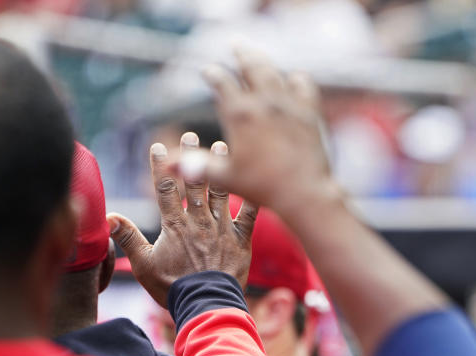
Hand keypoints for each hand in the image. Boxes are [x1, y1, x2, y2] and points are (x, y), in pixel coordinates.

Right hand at [107, 132, 257, 306]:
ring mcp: (221, 228)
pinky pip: (249, 215)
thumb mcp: (143, 264)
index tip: (158, 146)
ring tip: (222, 146)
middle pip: (193, 182)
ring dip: (220, 168)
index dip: (160, 166)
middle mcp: (198, 221)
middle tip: (191, 135)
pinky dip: (252, 198)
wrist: (206, 304)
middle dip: (191, 156)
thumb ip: (127, 238)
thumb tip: (108, 217)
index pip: (164, 188)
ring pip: (221, 191)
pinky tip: (256, 180)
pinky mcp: (241, 240)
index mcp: (174, 225)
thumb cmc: (172, 287)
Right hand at [179, 51, 339, 218]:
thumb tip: (166, 164)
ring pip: (274, 72)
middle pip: (250, 66)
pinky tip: (293, 78)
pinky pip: (303, 85)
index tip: (208, 71)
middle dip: (240, 54)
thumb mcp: (226, 178)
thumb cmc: (263, 188)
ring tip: (257, 55)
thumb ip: (197, 167)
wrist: (305, 192)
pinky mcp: (309, 112)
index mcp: (240, 114)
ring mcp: (289, 104)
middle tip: (235, 44)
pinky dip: (296, 79)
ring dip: (264, 61)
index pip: (222, 83)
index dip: (213, 75)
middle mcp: (264, 102)